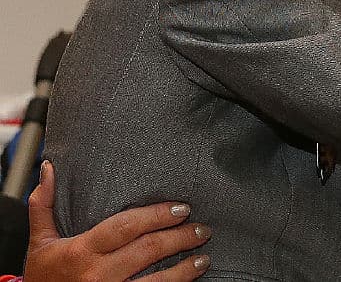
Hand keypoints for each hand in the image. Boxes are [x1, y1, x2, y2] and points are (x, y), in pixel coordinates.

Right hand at [23, 161, 211, 281]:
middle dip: (179, 238)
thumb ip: (43, 205)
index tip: (182, 207)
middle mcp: (96, 275)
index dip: (157, 215)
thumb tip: (49, 167)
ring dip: (184, 269)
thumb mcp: (40, 242)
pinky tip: (190, 280)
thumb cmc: (43, 276)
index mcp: (81, 251)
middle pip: (147, 250)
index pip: (125, 227)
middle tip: (201, 228)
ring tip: (204, 257)